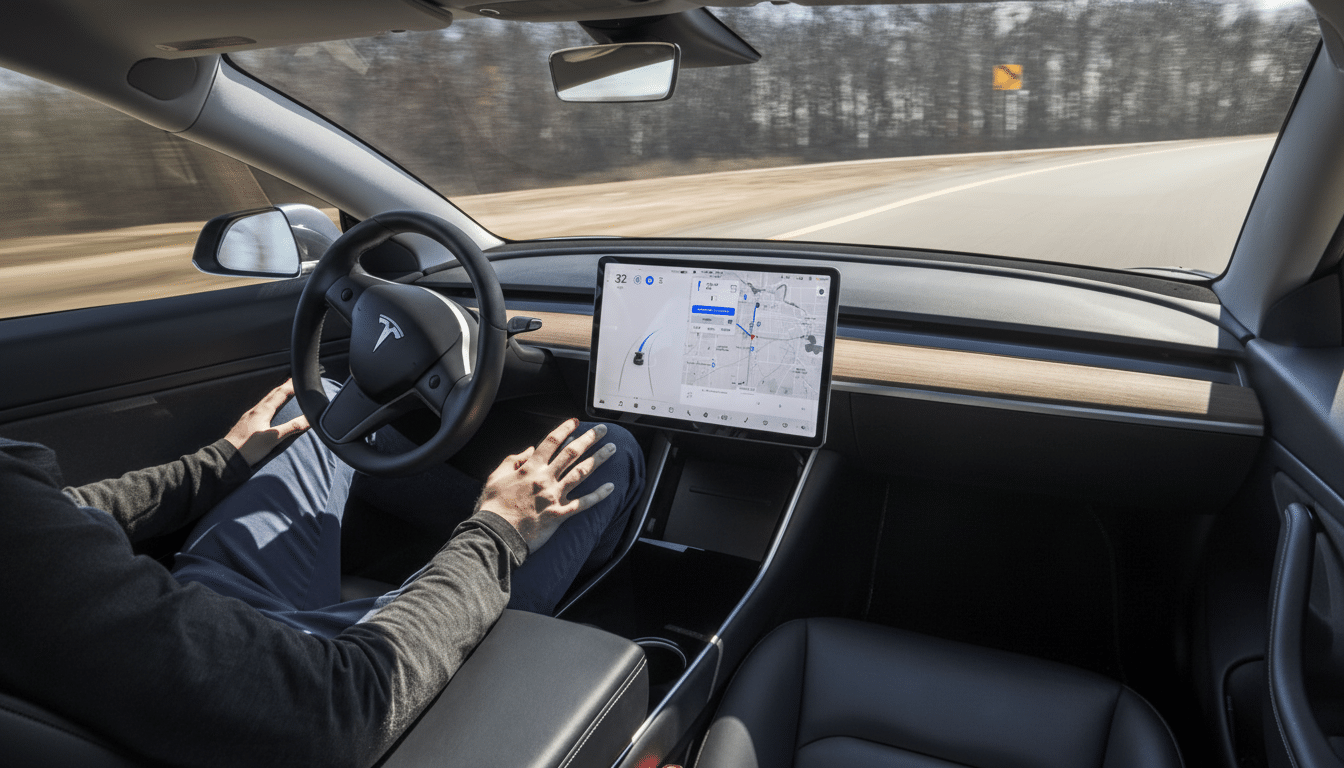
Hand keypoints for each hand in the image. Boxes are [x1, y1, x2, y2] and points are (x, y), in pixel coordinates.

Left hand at [223, 379, 310, 465]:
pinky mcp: (245, 424)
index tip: (300, 379)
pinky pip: (260, 408)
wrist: (226, 459)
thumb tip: (309, 418)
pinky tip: (268, 410)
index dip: (292, 385)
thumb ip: (292, 428)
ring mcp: (248, 417)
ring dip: (276, 394)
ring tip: (283, 392)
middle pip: (272, 394)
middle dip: (284, 386)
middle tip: (293, 381)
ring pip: (265, 401)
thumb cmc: (247, 448)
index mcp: (262, 411)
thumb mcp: (273, 439)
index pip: (281, 393)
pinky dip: (269, 404)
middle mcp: (255, 411)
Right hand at [476, 419, 617, 552]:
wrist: (495, 534)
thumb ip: (513, 460)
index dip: (565, 429)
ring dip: (599, 459)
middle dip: (589, 439)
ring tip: (612, 449)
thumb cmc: (493, 507)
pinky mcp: (559, 515)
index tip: (577, 422)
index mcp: (529, 468)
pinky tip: (611, 487)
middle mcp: (545, 479)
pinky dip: (598, 495)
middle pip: (571, 453)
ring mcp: (553, 496)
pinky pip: (583, 503)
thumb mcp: (496, 476)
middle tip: (603, 430)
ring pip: (581, 473)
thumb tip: (528, 450)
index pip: (551, 442)